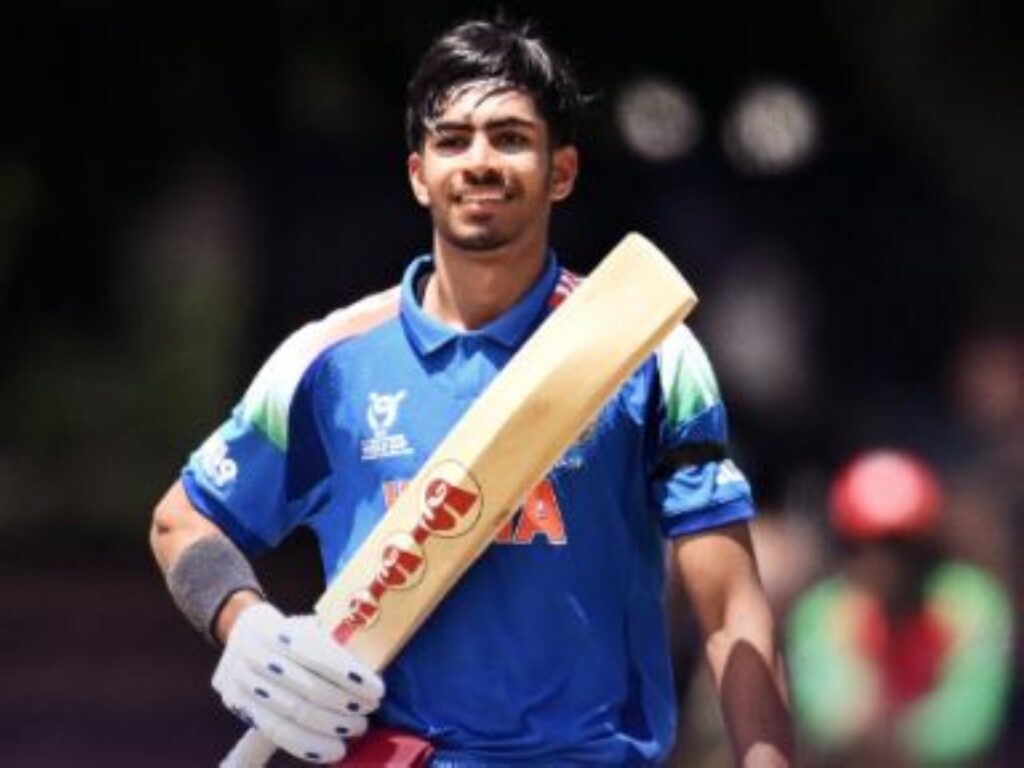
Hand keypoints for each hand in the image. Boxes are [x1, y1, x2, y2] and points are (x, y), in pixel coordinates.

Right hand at [213, 602, 384, 763]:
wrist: (245, 638)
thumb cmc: (292, 633)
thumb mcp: (312, 625)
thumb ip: (337, 643)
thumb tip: (375, 664)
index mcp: (276, 630)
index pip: (315, 653)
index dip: (347, 674)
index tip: (377, 689)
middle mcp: (256, 657)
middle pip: (307, 687)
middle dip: (346, 703)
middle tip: (371, 708)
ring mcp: (245, 685)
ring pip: (295, 714)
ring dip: (333, 726)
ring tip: (358, 727)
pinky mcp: (243, 710)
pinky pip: (278, 734)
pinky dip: (310, 745)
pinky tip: (335, 750)